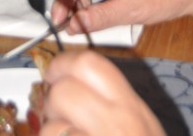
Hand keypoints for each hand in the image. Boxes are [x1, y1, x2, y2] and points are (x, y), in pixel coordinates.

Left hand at [41, 51, 165, 135]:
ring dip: (50, 129)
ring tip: (62, 135)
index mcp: (131, 106)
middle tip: (53, 110)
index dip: (64, 63)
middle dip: (51, 99)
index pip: (91, 65)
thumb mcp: (142, 124)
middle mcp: (117, 122)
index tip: (54, 71)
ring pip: (53, 122)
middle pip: (64, 90)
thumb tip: (74, 83)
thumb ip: (114, 101)